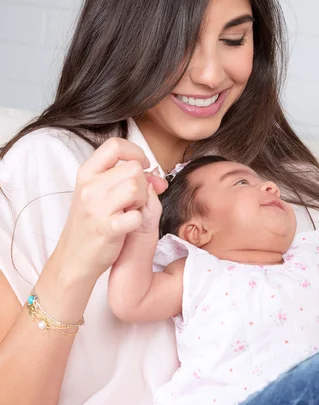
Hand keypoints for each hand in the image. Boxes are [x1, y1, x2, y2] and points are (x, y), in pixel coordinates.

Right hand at [58, 138, 167, 282]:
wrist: (74, 258)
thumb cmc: (90, 223)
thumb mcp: (100, 194)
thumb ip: (127, 179)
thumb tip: (158, 176)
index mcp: (86, 173)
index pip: (115, 145)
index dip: (136, 152)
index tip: (143, 165)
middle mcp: (89, 187)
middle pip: (133, 168)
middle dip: (143, 182)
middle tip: (136, 198)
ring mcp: (97, 208)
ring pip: (137, 187)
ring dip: (142, 199)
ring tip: (132, 209)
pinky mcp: (107, 228)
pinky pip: (137, 215)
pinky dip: (139, 220)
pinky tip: (129, 225)